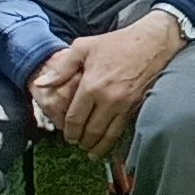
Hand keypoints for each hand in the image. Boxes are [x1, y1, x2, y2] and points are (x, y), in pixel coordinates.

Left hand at [26, 14, 183, 159]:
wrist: (153, 42)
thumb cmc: (117, 42)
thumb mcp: (83, 47)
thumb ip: (61, 68)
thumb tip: (41, 83)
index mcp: (91, 86)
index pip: (74, 118)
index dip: (68, 131)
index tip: (66, 136)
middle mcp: (108, 99)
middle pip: (90, 130)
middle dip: (81, 141)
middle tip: (77, 144)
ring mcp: (124, 104)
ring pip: (108, 135)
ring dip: (97, 146)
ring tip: (91, 152)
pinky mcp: (136, 105)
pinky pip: (122, 129)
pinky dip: (113, 140)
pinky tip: (109, 144)